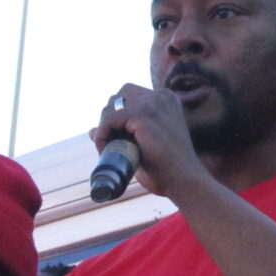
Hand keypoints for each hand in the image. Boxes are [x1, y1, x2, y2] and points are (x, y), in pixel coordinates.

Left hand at [91, 84, 206, 197]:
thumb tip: (91, 131)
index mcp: (166, 99)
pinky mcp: (143, 115)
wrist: (184, 181)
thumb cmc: (167, 167)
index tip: (116, 137)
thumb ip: (124, 134)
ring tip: (107, 148)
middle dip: (109, 117)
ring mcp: (153, 104)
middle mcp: (161, 96)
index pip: (129, 94)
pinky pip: (109, 119)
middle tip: (110, 143)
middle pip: (119, 96)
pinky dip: (102, 135)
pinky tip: (104, 149)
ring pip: (112, 107)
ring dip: (104, 127)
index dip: (118, 113)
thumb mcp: (144, 145)